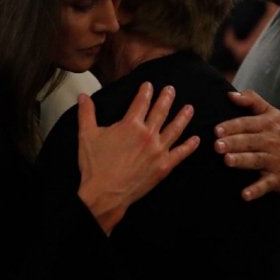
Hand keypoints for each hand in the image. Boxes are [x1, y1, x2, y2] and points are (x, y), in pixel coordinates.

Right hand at [77, 82, 198, 234]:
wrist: (104, 194)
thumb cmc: (95, 166)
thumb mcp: (87, 136)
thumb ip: (86, 113)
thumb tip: (82, 97)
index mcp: (130, 125)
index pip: (141, 102)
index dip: (145, 92)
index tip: (149, 85)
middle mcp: (147, 135)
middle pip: (161, 111)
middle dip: (167, 98)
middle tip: (171, 89)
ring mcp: (158, 151)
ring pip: (175, 129)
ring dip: (183, 117)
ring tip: (189, 108)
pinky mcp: (163, 167)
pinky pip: (180, 153)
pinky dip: (189, 146)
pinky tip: (196, 140)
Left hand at [213, 89, 279, 200]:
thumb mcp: (271, 112)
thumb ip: (251, 100)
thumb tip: (230, 94)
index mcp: (268, 124)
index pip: (247, 124)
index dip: (232, 127)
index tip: (217, 130)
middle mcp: (272, 142)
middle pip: (250, 142)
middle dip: (234, 143)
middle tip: (217, 145)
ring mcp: (275, 161)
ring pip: (256, 160)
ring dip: (242, 161)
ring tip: (227, 161)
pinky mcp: (278, 178)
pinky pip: (266, 185)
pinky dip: (256, 190)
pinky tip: (244, 195)